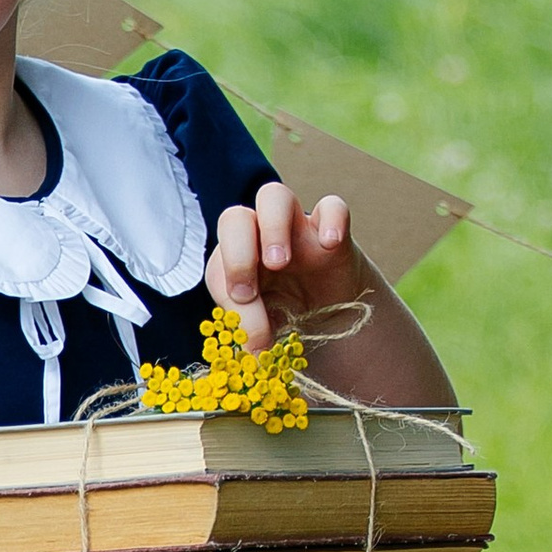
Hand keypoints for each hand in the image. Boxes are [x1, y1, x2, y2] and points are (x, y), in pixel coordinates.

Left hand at [208, 183, 362, 351]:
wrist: (330, 314)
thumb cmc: (285, 315)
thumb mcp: (264, 326)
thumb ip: (254, 332)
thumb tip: (253, 354)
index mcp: (233, 262)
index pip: (218, 262)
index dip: (226, 283)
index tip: (242, 304)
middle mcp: (257, 238)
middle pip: (234, 218)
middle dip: (238, 251)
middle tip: (249, 289)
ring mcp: (294, 229)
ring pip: (274, 196)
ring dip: (272, 226)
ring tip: (280, 262)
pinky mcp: (331, 231)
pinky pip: (333, 207)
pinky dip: (332, 221)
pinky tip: (330, 245)